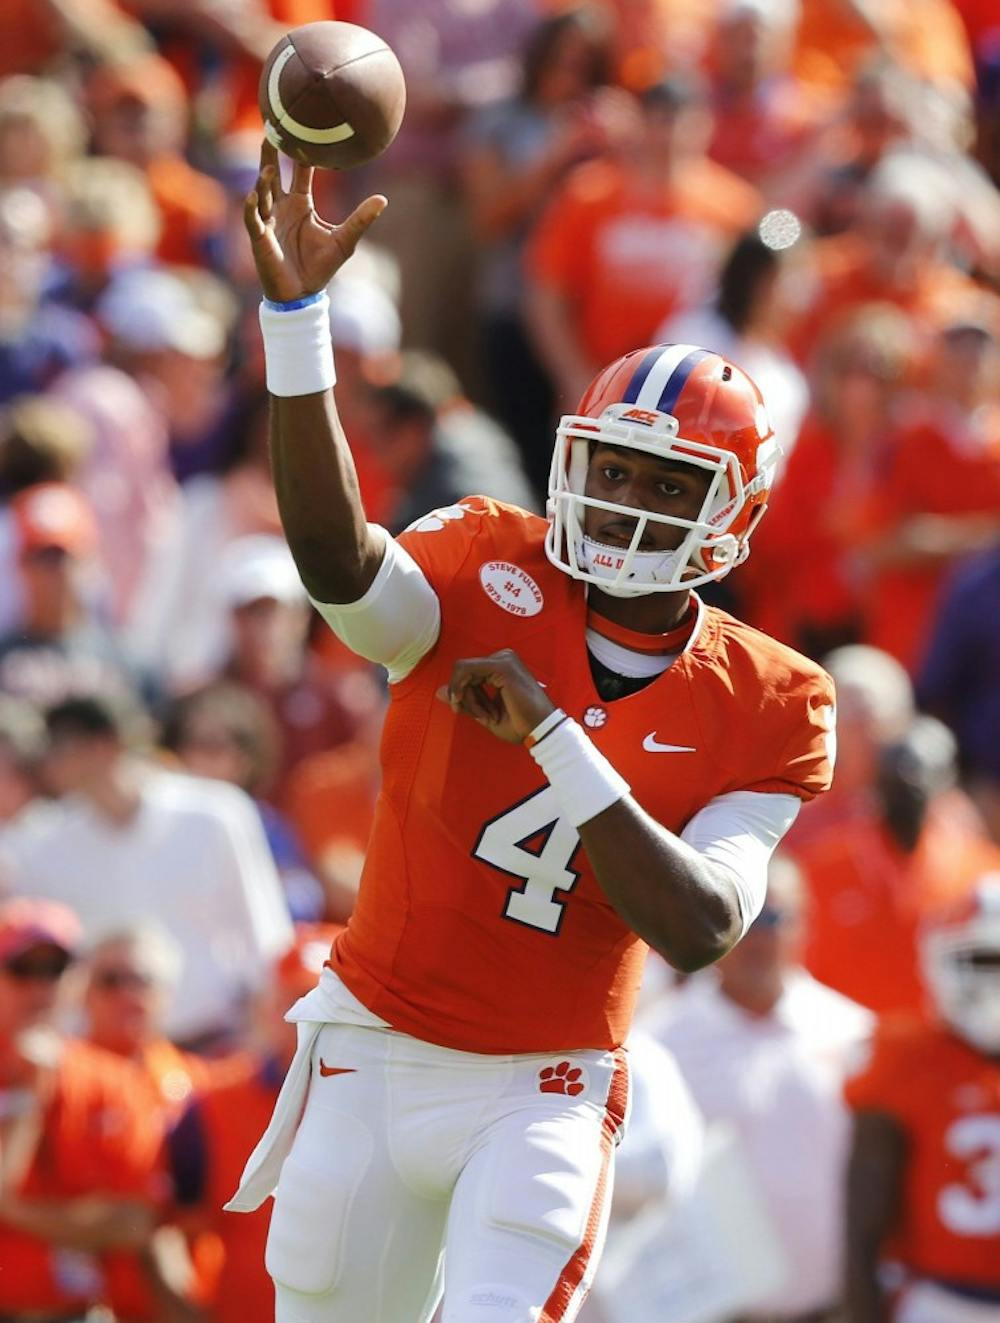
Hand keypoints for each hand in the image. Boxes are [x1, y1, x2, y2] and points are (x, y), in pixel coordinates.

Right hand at [243, 139, 387, 302]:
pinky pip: (252, 219)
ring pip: (262, 192)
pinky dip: (252, 207)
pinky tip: (254, 196)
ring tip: (268, 167)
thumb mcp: (345, 240)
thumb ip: (361, 219)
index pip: (300, 172)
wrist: (303, 294)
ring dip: (263, 180)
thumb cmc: (321, 267)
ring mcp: (268, 220)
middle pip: (273, 174)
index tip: (304, 130)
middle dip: (271, 154)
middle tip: (272, 130)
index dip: (301, 154)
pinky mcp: (259, 237)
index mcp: (301, 203)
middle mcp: (282, 207)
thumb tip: (383, 199)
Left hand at [438, 649, 554, 743]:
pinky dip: (464, 691)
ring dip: (465, 696)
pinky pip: (465, 671)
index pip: (467, 671)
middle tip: (473, 714)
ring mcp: (503, 659)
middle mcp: (502, 658)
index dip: (460, 692)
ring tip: (483, 714)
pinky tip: (476, 707)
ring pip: (462, 670)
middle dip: (461, 695)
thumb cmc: (520, 724)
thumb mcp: (483, 712)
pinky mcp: (502, 666)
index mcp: (500, 666)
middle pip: (462, 670)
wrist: (541, 731)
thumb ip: (463, 699)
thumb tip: (439, 691)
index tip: (466, 711)